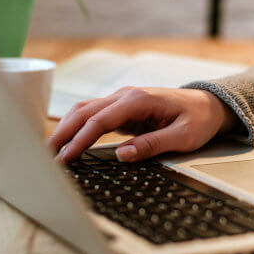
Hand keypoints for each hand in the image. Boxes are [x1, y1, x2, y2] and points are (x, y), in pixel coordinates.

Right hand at [47, 87, 239, 162]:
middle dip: (62, 133)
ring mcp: (121, 100)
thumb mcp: (183, 137)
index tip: (66, 158)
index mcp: (139, 100)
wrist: (209, 105)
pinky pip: (93, 116)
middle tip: (44, 156)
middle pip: (84, 112)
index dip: (80, 140)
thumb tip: (123, 155)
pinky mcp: (121, 109)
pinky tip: (66, 142)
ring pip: (84, 111)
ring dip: (65, 129)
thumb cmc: (199, 120)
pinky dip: (76, 127)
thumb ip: (152, 145)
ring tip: (49, 151)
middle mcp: (125, 96)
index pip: (100, 120)